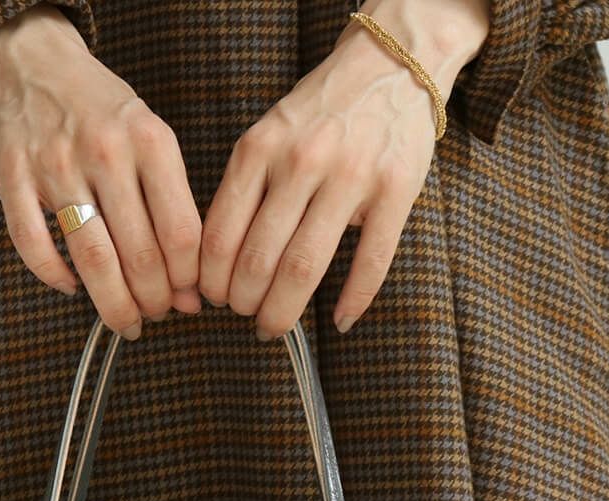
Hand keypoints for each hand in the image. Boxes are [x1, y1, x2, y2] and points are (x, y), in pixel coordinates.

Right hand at [0, 3, 202, 339]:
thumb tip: (191, 295)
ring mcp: (55, 164)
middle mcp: (105, 151)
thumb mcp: (152, 143)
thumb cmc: (104, 114)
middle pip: (139, 255)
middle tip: (155, 314)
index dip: (186, 280)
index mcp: (150, 141)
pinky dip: (55, 278)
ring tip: (126, 320)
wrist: (33, 63)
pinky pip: (33, 244)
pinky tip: (73, 288)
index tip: (186, 297)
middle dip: (153, 301)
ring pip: (92, 258)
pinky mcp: (13, 176)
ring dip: (113, 304)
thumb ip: (174, 213)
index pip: (180, 234)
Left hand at [198, 0, 489, 338]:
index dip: (212, 280)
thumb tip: (217, 263)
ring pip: (305, 264)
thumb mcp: (267, 137)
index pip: (221, 234)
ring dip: (283, 309)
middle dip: (245, 302)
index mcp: (260, 149)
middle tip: (244, 316)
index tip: (213, 298)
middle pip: (260, 258)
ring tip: (274, 325)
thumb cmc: (320, 115)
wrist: (390, 66)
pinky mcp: (395, 190)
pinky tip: (339, 321)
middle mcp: (302, 161)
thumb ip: (245, 189)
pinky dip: (353, 299)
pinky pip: (371, 260)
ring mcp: (352, 176)